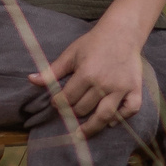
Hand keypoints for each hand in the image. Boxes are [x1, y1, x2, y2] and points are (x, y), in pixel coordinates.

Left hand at [34, 18, 148, 137]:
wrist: (122, 32)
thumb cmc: (94, 42)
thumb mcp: (71, 54)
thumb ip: (52, 70)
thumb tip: (31, 80)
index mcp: (87, 73)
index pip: (67, 98)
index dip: (58, 103)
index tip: (56, 103)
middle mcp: (104, 83)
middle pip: (84, 109)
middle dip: (73, 112)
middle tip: (68, 112)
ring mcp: (121, 88)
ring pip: (104, 116)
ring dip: (92, 127)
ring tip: (82, 133)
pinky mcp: (134, 89)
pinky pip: (129, 110)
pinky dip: (121, 119)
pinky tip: (110, 122)